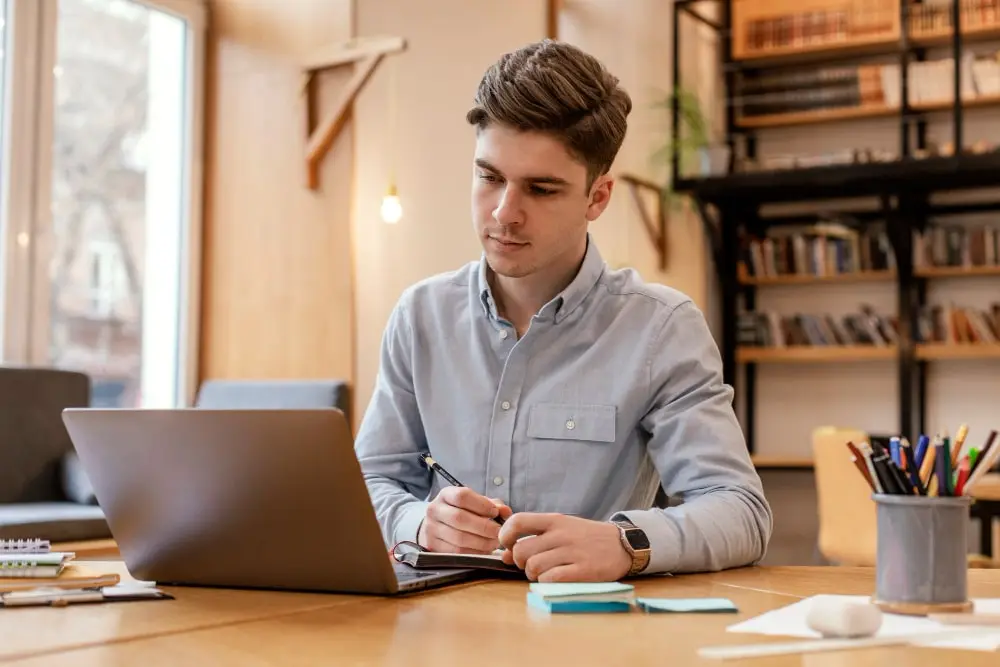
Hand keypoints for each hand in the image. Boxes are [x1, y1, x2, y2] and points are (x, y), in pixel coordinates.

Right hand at [417, 486, 512, 553]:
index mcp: (445, 495)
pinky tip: (484, 550)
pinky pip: (457, 552)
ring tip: (494, 542)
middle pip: (460, 518)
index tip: (495, 512)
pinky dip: (474, 552)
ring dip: (482, 542)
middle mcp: (435, 510)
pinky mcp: (433, 547)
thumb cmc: (462, 512)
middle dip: (484, 527)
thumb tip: (505, 511)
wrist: (439, 525)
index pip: (462, 496)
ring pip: (459, 538)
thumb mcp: (476, 503)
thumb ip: (492, 505)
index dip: (482, 505)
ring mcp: (431, 529)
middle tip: (498, 532)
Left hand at [498, 513, 631, 581]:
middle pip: (521, 550)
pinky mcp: (582, 570)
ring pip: (534, 566)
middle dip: (519, 562)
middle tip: (529, 564)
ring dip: (532, 574)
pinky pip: (551, 579)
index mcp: (554, 521)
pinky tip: (553, 579)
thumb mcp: (562, 528)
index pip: (518, 521)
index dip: (506, 535)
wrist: (622, 544)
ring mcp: (572, 552)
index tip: (507, 545)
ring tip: (543, 572)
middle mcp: (561, 534)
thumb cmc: (586, 537)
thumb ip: (535, 537)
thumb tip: (505, 554)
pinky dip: (546, 582)